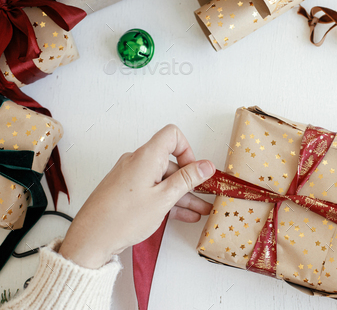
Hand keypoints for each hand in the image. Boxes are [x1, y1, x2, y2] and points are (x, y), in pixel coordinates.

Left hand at [59, 125, 214, 268]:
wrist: (90, 240)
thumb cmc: (122, 219)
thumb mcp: (164, 199)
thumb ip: (187, 179)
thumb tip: (206, 165)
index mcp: (146, 157)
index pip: (172, 136)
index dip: (188, 150)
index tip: (195, 170)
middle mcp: (137, 162)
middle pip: (170, 163)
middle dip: (189, 180)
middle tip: (205, 195)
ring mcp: (130, 177)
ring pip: (163, 180)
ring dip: (182, 194)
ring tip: (200, 210)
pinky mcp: (126, 191)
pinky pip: (152, 190)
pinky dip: (167, 199)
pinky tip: (183, 214)